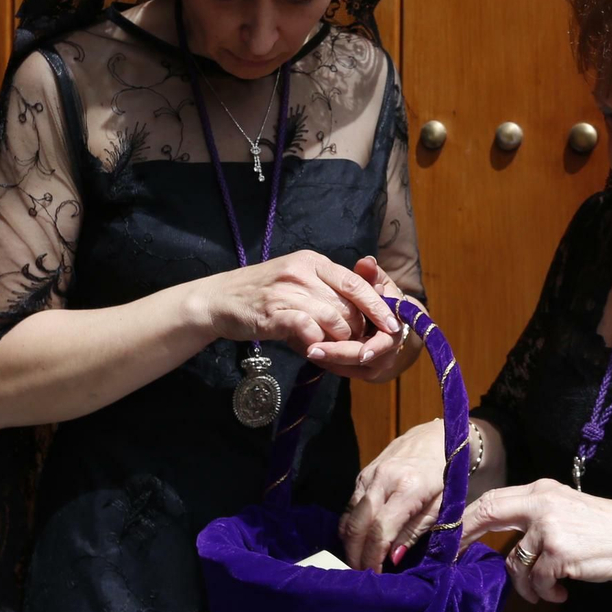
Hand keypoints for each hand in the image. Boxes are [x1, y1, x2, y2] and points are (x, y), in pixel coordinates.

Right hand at [205, 250, 399, 355]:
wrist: (218, 299)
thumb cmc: (261, 294)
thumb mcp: (295, 281)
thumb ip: (324, 292)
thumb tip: (360, 315)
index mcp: (312, 261)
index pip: (355, 281)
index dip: (377, 304)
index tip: (392, 324)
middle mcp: (302, 271)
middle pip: (347, 305)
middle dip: (358, 330)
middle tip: (359, 347)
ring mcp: (287, 290)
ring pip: (333, 319)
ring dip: (339, 340)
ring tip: (333, 350)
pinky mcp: (273, 312)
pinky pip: (308, 329)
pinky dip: (316, 343)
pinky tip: (312, 349)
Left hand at [304, 255, 418, 379]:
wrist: (385, 322)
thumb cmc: (380, 297)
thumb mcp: (377, 282)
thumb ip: (371, 274)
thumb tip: (367, 262)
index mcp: (396, 327)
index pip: (388, 339)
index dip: (374, 344)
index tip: (354, 342)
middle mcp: (389, 351)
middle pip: (365, 359)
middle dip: (340, 354)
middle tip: (312, 349)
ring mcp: (374, 364)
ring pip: (351, 367)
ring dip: (329, 359)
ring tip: (305, 349)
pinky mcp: (359, 371)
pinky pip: (342, 369)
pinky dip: (326, 361)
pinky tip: (306, 350)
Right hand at [338, 418, 445, 570]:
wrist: (436, 438)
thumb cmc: (445, 476)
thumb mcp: (441, 507)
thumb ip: (415, 532)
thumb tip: (393, 559)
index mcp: (407, 487)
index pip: (381, 530)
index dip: (374, 557)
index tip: (376, 576)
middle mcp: (382, 479)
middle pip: (358, 524)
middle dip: (356, 554)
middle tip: (361, 575)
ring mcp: (368, 474)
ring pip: (349, 515)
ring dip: (350, 543)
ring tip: (358, 562)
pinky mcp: (362, 474)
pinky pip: (349, 505)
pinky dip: (350, 526)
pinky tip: (357, 541)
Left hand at [459, 479, 611, 603]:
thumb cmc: (604, 528)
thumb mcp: (566, 507)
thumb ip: (534, 514)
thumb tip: (500, 532)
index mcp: (541, 490)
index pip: (493, 498)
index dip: (467, 516)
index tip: (450, 533)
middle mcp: (541, 503)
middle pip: (489, 513)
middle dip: (465, 536)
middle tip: (453, 557)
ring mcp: (549, 528)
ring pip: (515, 561)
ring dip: (526, 584)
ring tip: (544, 591)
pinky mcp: (559, 553)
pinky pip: (536, 581)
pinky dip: (545, 592)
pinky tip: (559, 593)